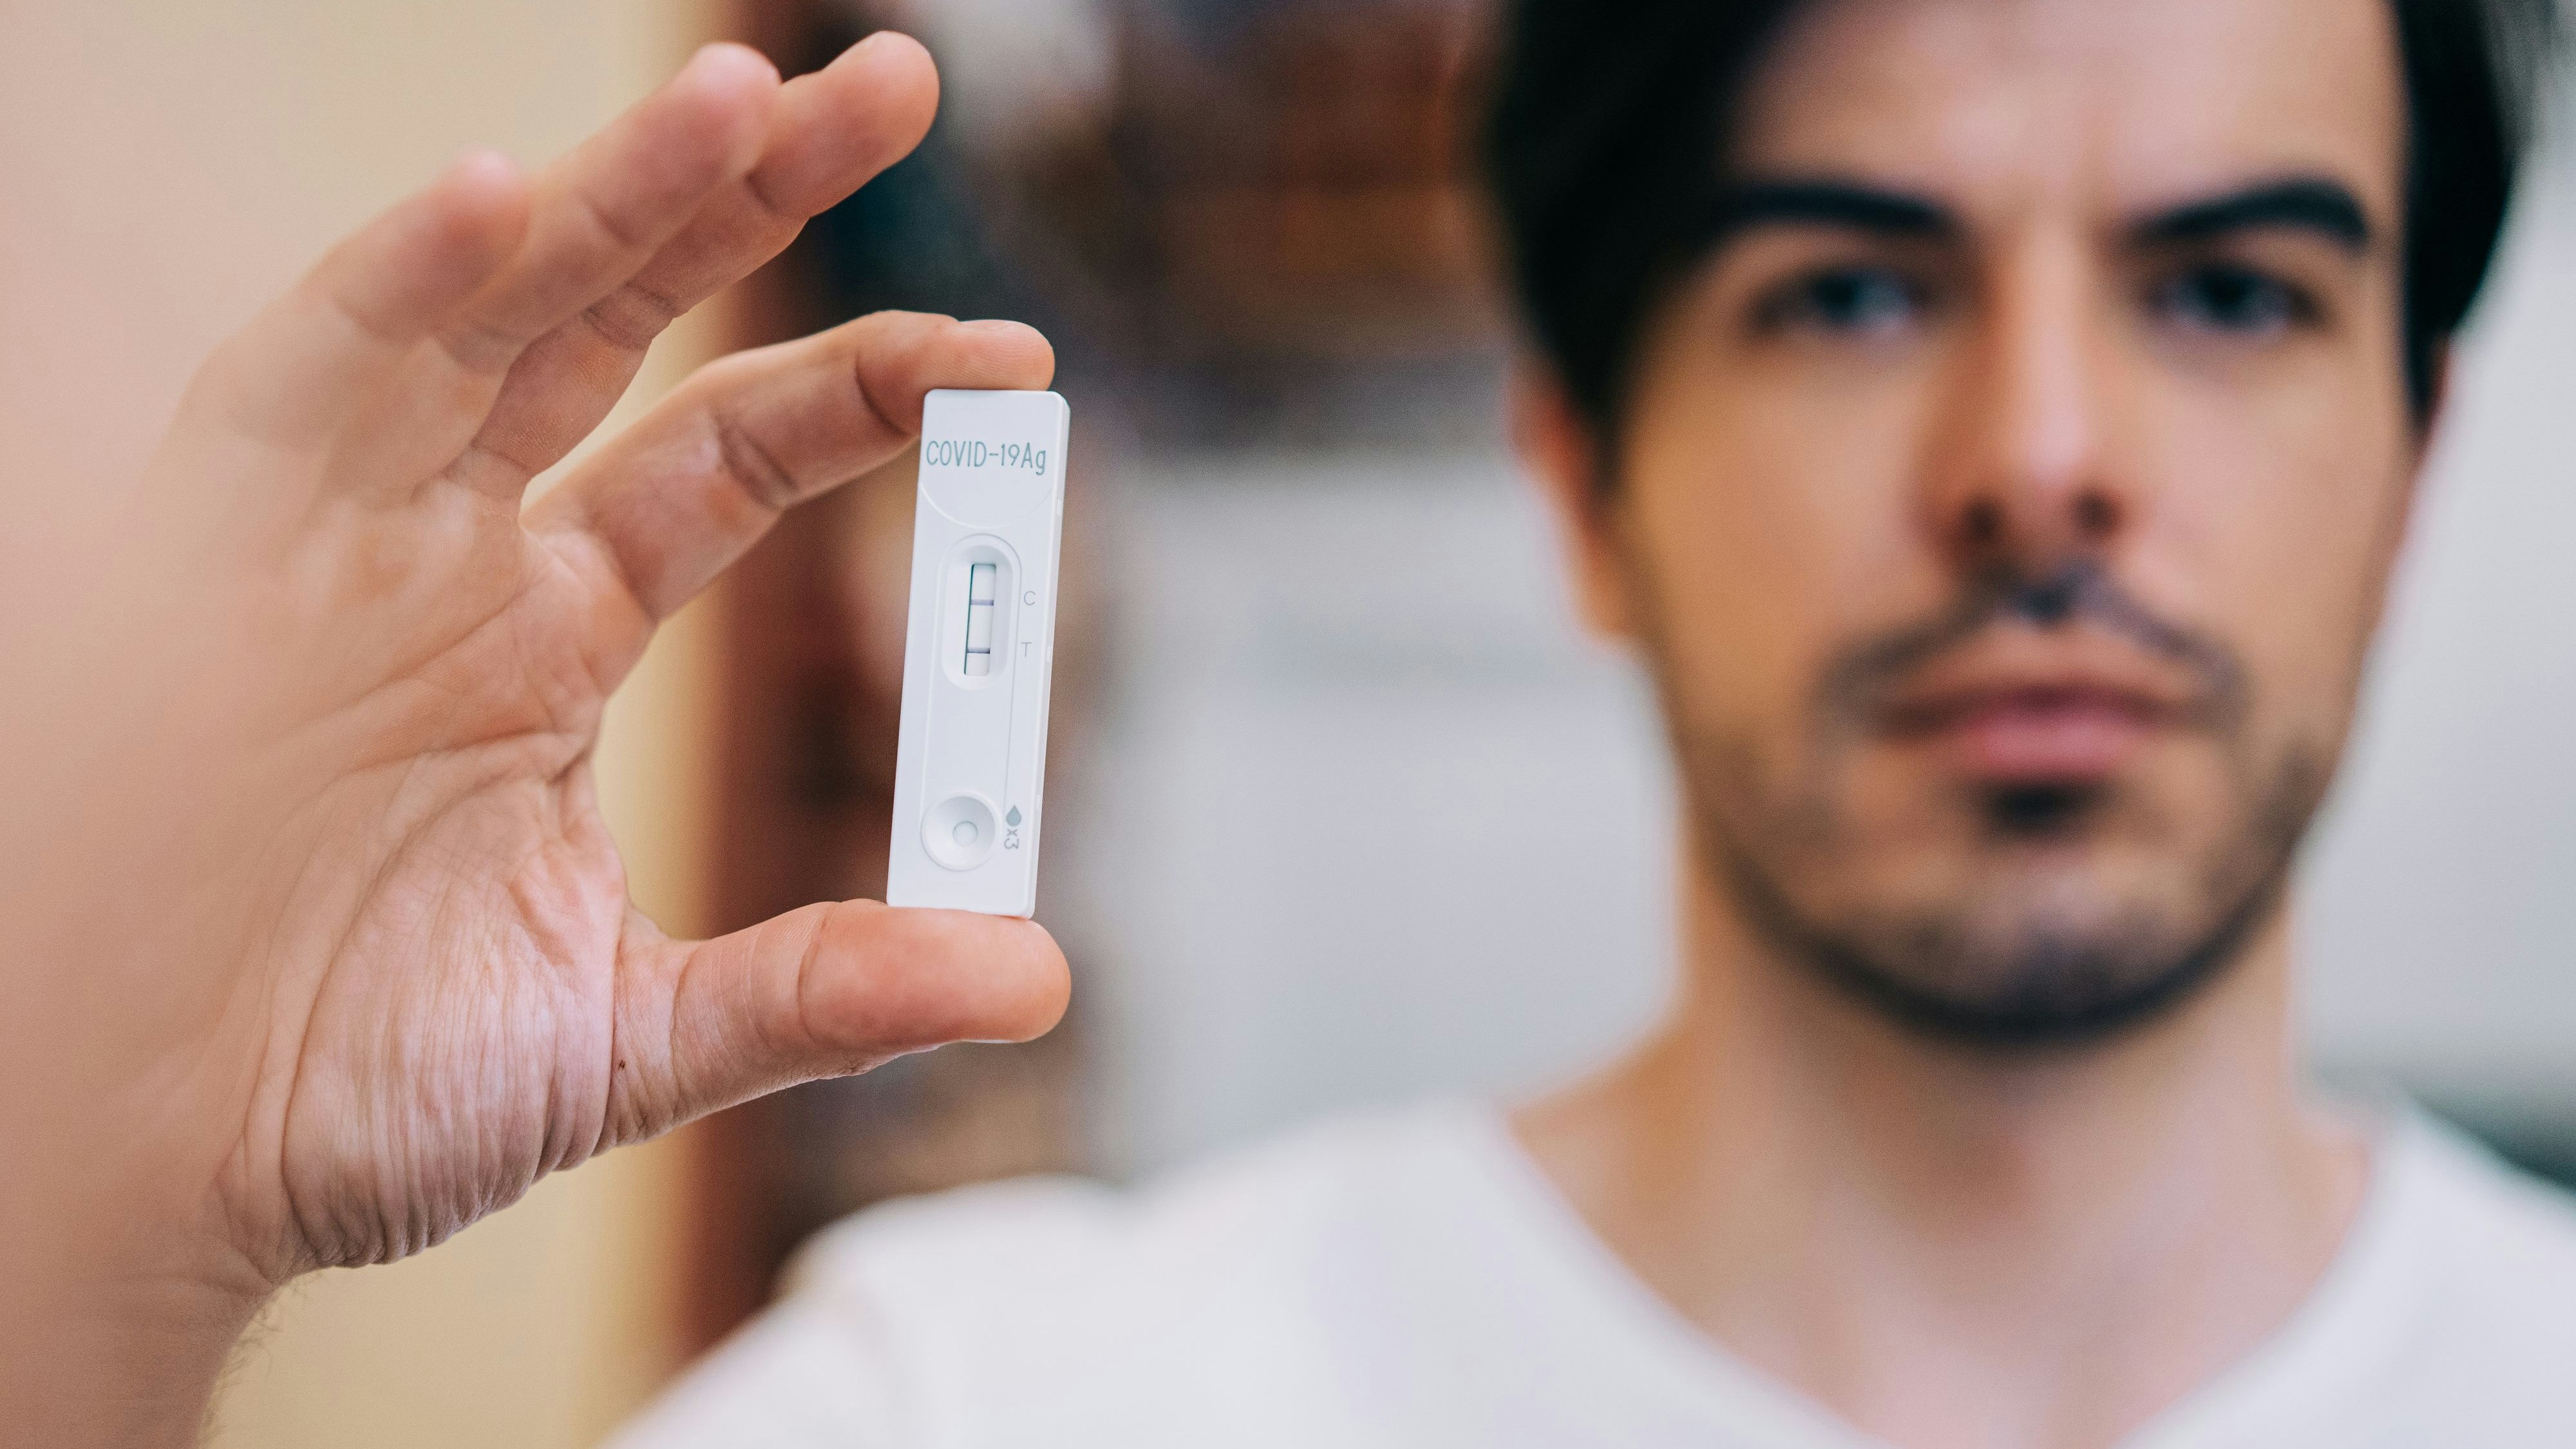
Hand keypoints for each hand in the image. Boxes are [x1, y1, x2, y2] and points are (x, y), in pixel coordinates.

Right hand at [0, 35, 1066, 1444]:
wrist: (144, 1169)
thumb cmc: (349, 1094)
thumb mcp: (626, 1035)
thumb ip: (823, 988)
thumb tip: (1039, 974)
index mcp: (549, 633)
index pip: (737, 453)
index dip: (873, 390)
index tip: (1015, 364)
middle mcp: (448, 550)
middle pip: (621, 320)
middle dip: (751, 196)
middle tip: (895, 85)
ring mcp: (328, 535)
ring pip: (481, 314)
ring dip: (606, 196)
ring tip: (743, 94)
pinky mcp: (203, 558)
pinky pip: (297, 384)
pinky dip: (390, 288)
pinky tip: (494, 197)